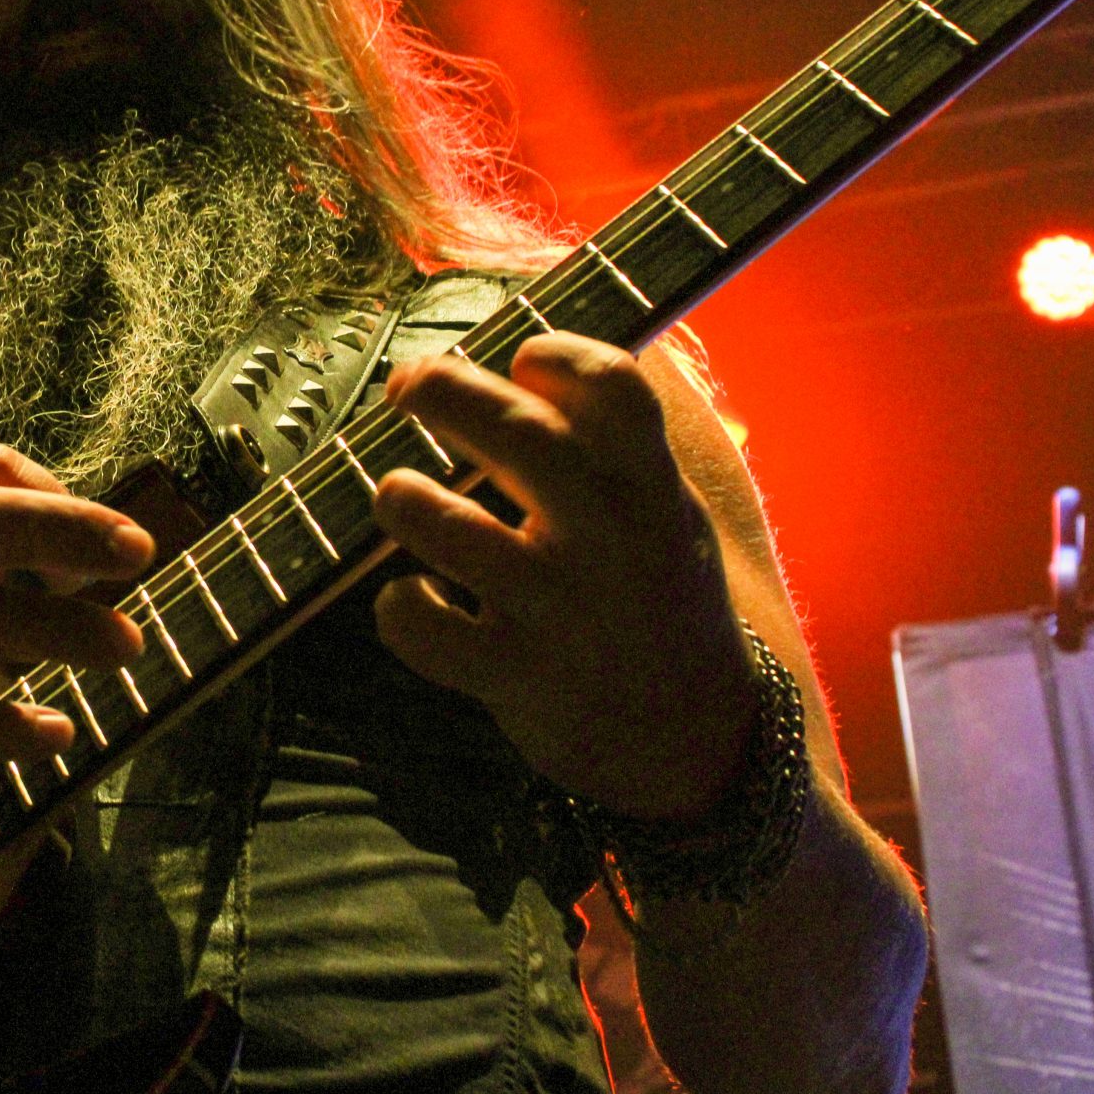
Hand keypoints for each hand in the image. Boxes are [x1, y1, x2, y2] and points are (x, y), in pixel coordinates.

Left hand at [370, 335, 756, 820]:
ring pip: (448, 525)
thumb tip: (532, 350)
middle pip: (515, 431)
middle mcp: (610, 539)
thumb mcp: (667, 511)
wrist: (697, 742)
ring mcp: (561, 609)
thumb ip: (614, 441)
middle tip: (408, 387)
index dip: (555, 355)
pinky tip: (409, 597)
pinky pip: (425, 628)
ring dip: (401, 496)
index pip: (613, 386)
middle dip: (443, 390)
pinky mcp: (516, 675)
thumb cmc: (659, 598)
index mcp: (652, 487)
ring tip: (396, 493)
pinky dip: (398, 607)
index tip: (522, 360)